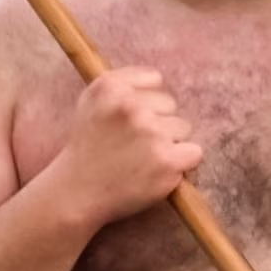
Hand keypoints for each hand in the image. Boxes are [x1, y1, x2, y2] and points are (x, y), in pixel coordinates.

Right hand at [46, 70, 199, 227]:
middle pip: (170, 105)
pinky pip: (194, 152)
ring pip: (182, 128)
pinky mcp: (167, 161)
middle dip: (156, 122)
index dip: (144, 101)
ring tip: (140, 159)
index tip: (126, 120)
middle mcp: (130, 106)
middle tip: (130, 144)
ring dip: (168, 143)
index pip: (154, 79)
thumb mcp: (90, 102)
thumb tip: (156, 77)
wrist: (76, 193)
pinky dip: (181, 163)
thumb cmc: (87, 148)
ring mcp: (150, 133)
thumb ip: (120, 82)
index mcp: (110, 86)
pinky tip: (156, 170)